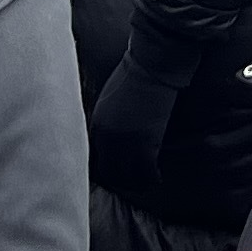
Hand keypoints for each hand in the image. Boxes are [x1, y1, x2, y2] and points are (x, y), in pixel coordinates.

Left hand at [88, 58, 178, 185]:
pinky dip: (152, 178)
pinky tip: (157, 178)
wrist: (151, 67)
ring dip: (136, 183)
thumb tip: (110, 134)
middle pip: (109, 173)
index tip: (114, 173)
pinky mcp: (147, 144)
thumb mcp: (108, 100)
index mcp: (96, 127)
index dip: (104, 169)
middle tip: (129, 183)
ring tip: (143, 183)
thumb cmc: (131, 76)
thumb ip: (105, 121)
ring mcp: (127, 144)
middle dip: (118, 181)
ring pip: (128, 178)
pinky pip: (147, 173)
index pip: (93, 160)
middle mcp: (108, 139)